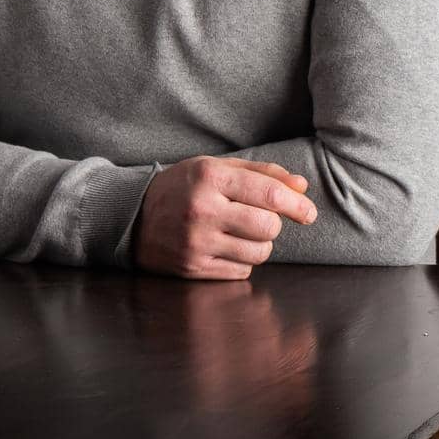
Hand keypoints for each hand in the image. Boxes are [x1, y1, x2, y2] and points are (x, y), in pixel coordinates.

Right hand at [131, 156, 316, 279]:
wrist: (131, 218)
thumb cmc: (181, 188)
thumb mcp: (215, 168)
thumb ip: (261, 173)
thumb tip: (301, 186)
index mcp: (208, 177)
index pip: (269, 194)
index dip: (297, 205)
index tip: (308, 212)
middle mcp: (202, 210)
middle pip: (268, 226)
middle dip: (272, 223)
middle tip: (259, 217)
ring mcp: (196, 242)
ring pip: (259, 251)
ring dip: (259, 243)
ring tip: (239, 232)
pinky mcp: (194, 268)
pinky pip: (242, 270)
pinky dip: (241, 259)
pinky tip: (223, 246)